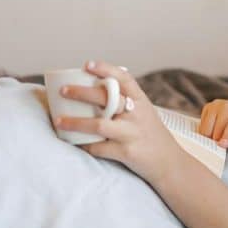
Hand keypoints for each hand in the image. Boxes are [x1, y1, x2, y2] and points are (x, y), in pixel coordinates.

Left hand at [54, 60, 179, 185]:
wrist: (169, 162)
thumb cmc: (150, 134)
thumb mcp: (144, 112)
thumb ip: (125, 102)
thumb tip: (93, 89)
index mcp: (141, 101)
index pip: (124, 79)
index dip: (105, 69)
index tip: (86, 65)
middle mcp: (137, 114)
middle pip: (107, 98)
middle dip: (82, 93)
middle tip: (63, 91)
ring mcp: (132, 133)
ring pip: (99, 124)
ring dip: (75, 122)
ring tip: (58, 120)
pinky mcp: (127, 152)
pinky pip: (100, 148)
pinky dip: (84, 145)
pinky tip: (74, 142)